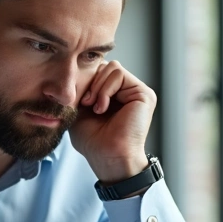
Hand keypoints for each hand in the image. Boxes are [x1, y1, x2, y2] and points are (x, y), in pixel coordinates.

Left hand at [69, 60, 155, 182]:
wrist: (106, 156)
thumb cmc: (93, 140)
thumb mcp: (80, 109)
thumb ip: (83, 88)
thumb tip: (80, 68)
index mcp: (114, 94)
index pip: (98, 70)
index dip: (86, 80)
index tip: (79, 101)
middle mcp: (128, 91)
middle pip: (105, 66)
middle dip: (91, 82)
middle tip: (86, 103)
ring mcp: (136, 92)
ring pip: (112, 67)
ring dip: (97, 86)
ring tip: (96, 107)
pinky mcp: (143, 94)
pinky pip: (119, 74)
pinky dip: (105, 89)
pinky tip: (103, 107)